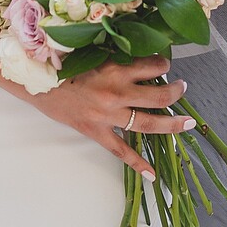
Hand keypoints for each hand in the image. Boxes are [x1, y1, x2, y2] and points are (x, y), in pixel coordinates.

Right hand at [33, 55, 193, 177]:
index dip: (163, 62)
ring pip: (148, 123)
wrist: (39, 83)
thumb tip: (140, 57)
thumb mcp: (94, 52)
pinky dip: (139, 164)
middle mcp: (116, 92)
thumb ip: (117, 56)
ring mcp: (108, 116)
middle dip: (176, 92)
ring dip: (171, 124)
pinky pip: (122, 151)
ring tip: (186, 123)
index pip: (151, 65)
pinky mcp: (97, 133)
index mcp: (115, 68)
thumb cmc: (65, 63)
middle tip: (183, 88)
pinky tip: (154, 175)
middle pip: (158, 96)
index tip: (165, 62)